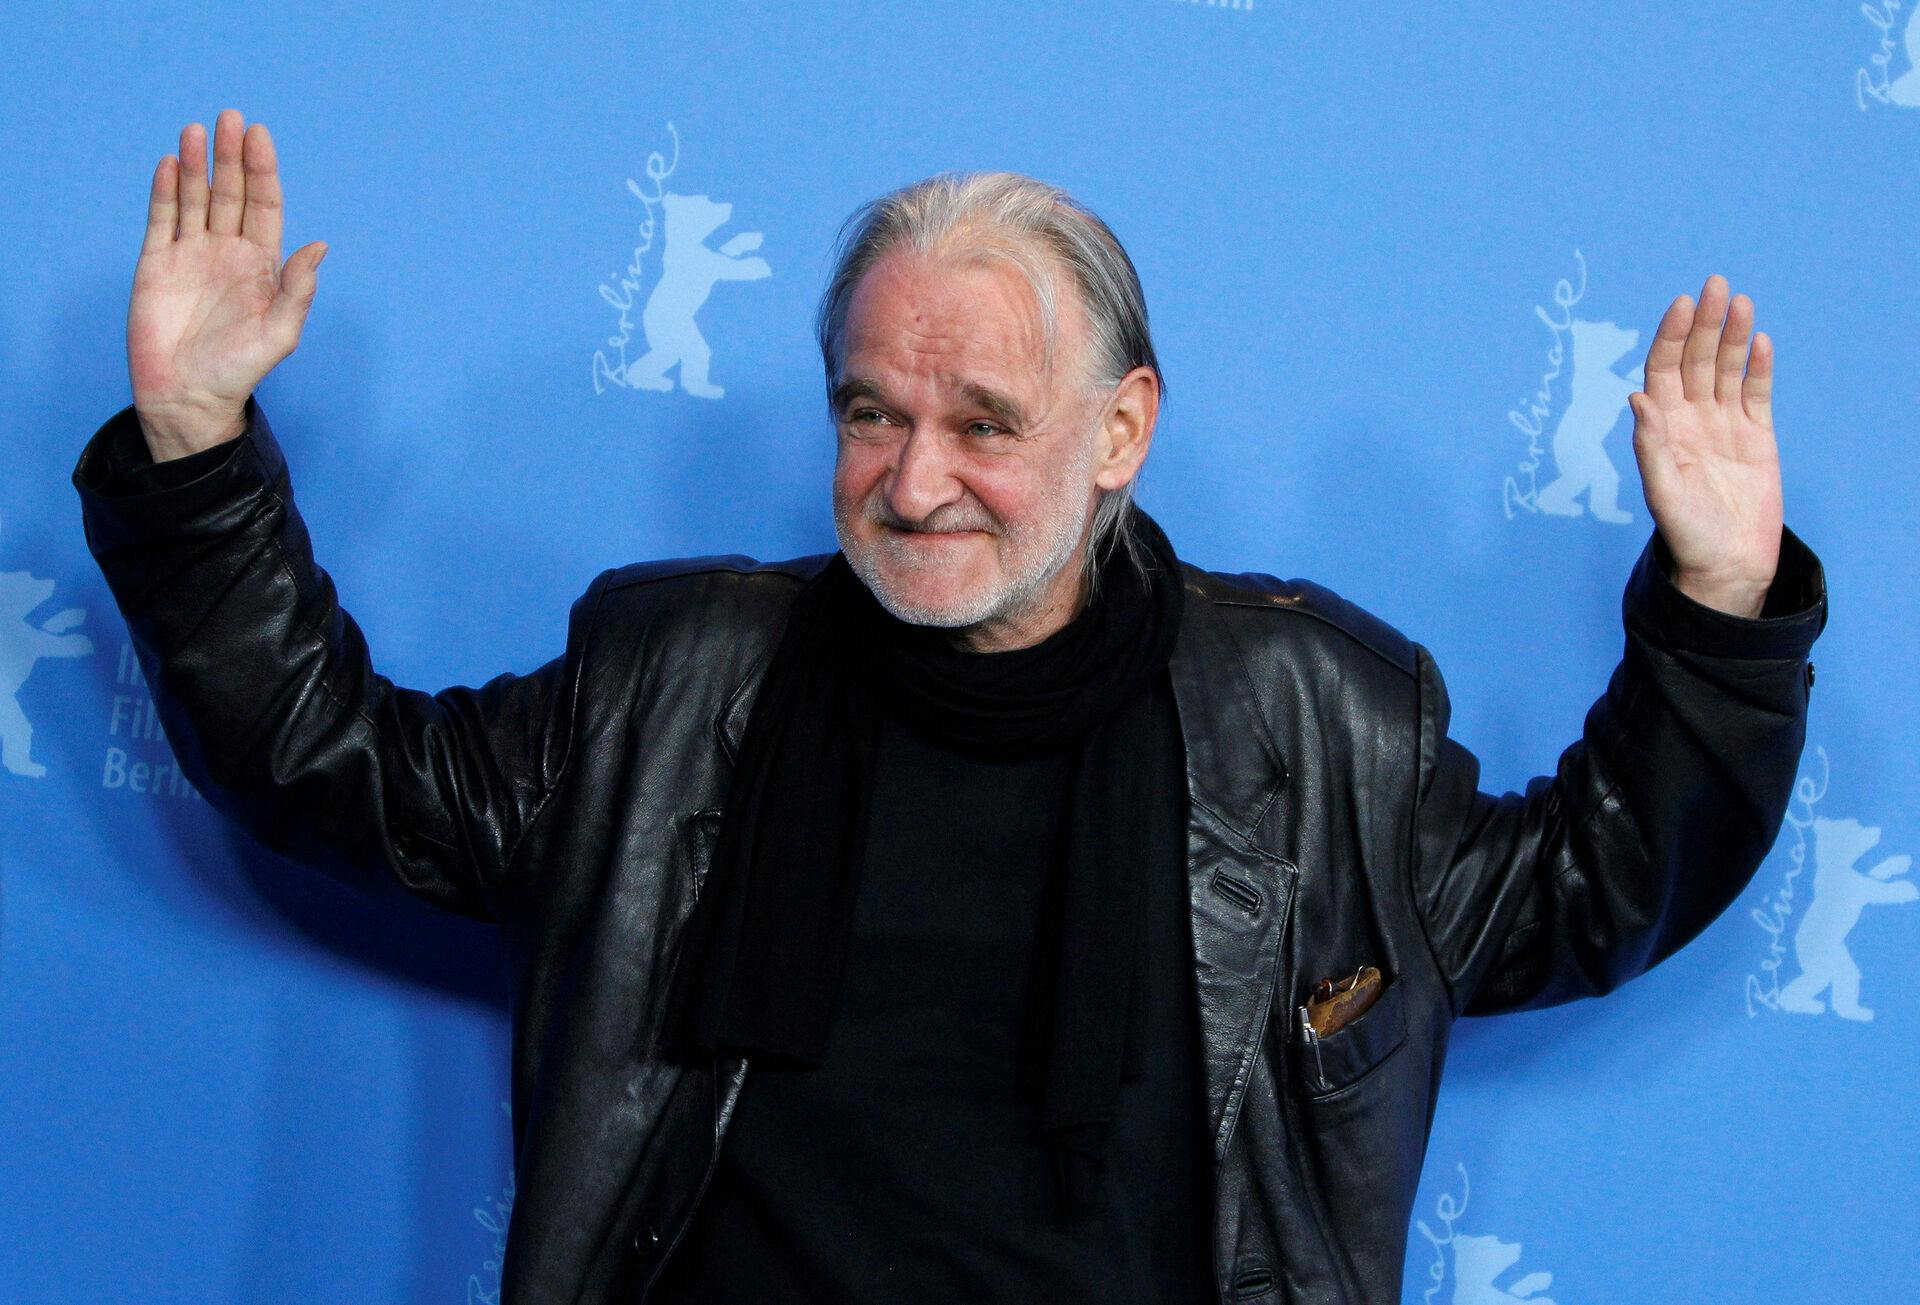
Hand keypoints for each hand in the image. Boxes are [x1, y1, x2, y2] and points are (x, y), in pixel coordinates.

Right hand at [127, 108, 327, 458]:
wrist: (188, 396)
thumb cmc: (239, 370)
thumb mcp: (279, 333)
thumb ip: (298, 290)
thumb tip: (320, 246)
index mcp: (263, 265)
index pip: (265, 206)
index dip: (263, 172)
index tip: (260, 136)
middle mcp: (228, 252)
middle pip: (231, 193)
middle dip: (231, 157)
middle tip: (230, 119)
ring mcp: (191, 255)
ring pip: (196, 199)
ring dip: (198, 165)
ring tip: (197, 130)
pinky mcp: (157, 263)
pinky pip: (163, 219)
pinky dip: (167, 191)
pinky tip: (172, 163)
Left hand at [1627, 274, 1783, 617]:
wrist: (1726, 564)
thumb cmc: (1686, 534)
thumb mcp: (1662, 491)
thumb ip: (1649, 444)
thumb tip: (1636, 396)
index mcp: (1662, 428)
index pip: (1663, 370)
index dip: (1670, 336)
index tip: (1682, 304)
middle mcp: (1690, 419)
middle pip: (1695, 360)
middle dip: (1704, 323)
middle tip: (1716, 284)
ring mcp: (1723, 425)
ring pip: (1726, 370)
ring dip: (1732, 335)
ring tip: (1741, 301)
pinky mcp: (1755, 436)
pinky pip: (1756, 394)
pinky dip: (1758, 368)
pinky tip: (1759, 341)